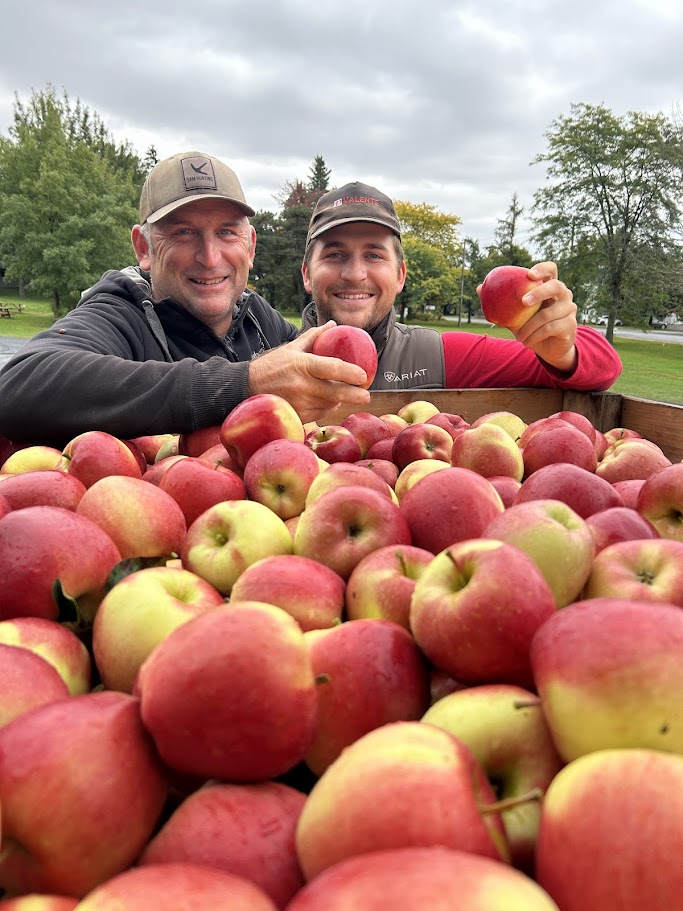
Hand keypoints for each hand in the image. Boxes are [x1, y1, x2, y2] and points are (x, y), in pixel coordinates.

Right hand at [247, 322, 371, 422]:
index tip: (364, 376)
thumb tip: (333, 325)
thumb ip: (314, 337)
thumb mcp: (291, 348)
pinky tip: (332, 402)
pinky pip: (319, 413)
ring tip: (351, 396)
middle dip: (355, 395)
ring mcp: (299, 402)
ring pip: (329, 404)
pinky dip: (328, 408)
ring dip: (341, 401)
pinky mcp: (296, 415)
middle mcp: (301, 385)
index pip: (332, 368)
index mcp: (302, 364)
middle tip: (366, 395)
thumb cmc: (271, 366)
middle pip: (335, 392)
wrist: (245, 387)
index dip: (351, 373)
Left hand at [512, 262, 577, 372]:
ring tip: (518, 337)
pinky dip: (535, 336)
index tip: (530, 274)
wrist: (549, 348)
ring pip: (548, 314)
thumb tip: (479, 288)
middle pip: (555, 286)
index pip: (551, 269)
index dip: (542, 269)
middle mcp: (563, 294)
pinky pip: (550, 328)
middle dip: (539, 292)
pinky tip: (526, 342)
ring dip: (529, 326)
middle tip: (523, 302)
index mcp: (550, 287)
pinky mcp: (570, 325)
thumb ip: (502, 301)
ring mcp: (569, 309)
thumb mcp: (515, 314)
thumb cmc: (531, 327)